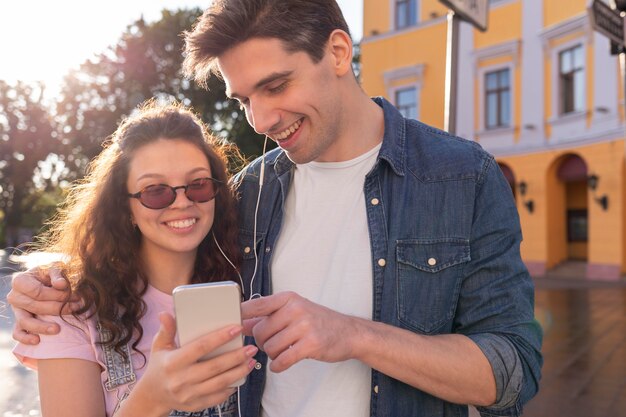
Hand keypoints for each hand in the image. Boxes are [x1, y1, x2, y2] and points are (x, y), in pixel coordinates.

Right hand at [7, 265, 79, 343]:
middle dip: (57, 309)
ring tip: (57, 329)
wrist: (47, 281)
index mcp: (20, 281)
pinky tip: (37, 340)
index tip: (75, 296)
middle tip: (76, 308)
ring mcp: (16, 311)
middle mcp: (14, 296)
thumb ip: (58, 275)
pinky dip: (25, 338)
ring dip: (42, 327)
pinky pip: (18, 333)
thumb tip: (62, 284)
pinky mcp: (19, 322)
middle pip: (34, 307)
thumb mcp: (56, 268)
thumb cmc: (51, 274)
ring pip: (25, 322)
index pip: (37, 292)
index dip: (56, 295)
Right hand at [125, 313, 256, 413]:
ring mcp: (189, 394)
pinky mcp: (195, 405)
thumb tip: (166, 313)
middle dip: (236, 357)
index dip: (220, 337)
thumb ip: (167, 330)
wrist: (153, 395)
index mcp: (173, 362)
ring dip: (239, 372)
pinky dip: (231, 387)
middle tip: (251, 348)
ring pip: (220, 383)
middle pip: (214, 367)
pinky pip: (218, 397)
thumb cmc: (160, 366)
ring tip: (251, 361)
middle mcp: (181, 380)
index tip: (237, 329)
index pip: (200, 347)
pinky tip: (240, 376)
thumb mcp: (159, 346)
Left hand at [241, 292, 356, 372]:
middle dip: (262, 342)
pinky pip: (283, 360)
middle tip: (273, 343)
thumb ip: (267, 316)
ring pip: (270, 347)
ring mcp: (304, 326)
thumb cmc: (319, 321)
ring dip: (273, 355)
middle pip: (260, 331)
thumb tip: (242, 323)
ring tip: (283, 351)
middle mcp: (295, 309)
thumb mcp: (294, 311)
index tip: (233, 323)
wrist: (349, 332)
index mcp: (288, 298)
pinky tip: (281, 364)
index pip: (256, 305)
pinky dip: (278, 365)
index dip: (241, 315)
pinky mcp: (311, 344)